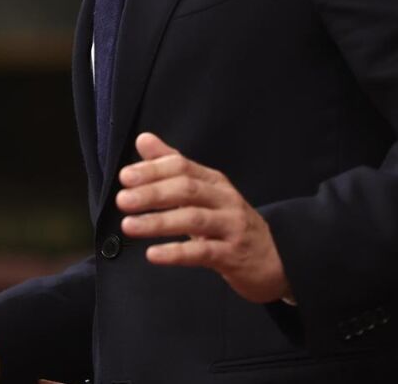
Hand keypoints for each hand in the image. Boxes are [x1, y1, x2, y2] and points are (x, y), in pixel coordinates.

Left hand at [116, 132, 290, 303]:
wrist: (275, 258)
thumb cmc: (229, 223)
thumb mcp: (204, 192)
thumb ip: (172, 165)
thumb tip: (143, 139)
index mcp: (215, 182)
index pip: (183, 167)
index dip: (154, 170)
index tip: (125, 177)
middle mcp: (225, 199)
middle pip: (187, 189)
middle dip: (153, 192)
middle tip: (123, 199)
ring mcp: (231, 227)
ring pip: (194, 219)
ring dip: (159, 222)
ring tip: (129, 225)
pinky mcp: (233, 255)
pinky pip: (203, 252)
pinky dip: (176, 253)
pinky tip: (153, 254)